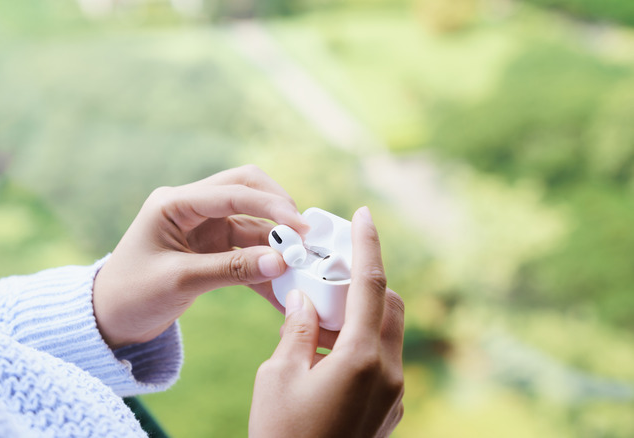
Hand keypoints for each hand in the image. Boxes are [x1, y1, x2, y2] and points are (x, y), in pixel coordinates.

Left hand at [92, 165, 309, 348]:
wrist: (109, 319)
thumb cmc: (132, 294)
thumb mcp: (180, 281)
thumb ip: (231, 269)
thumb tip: (281, 262)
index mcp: (174, 203)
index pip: (232, 191)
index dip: (272, 205)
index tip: (301, 227)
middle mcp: (191, 207)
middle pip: (246, 190)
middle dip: (278, 210)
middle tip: (305, 237)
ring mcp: (203, 227)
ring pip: (252, 222)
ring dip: (276, 242)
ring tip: (301, 266)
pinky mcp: (210, 248)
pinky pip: (246, 251)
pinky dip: (264, 266)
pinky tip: (282, 287)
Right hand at [249, 207, 404, 437]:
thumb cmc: (282, 434)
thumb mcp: (278, 376)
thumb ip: (296, 329)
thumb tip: (302, 299)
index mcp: (362, 359)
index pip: (371, 285)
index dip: (368, 245)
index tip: (366, 214)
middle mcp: (389, 373)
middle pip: (390, 306)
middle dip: (364, 281)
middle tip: (330, 274)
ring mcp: (394, 394)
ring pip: (389, 333)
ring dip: (362, 314)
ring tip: (320, 317)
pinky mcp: (390, 409)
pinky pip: (384, 360)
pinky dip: (363, 342)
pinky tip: (328, 351)